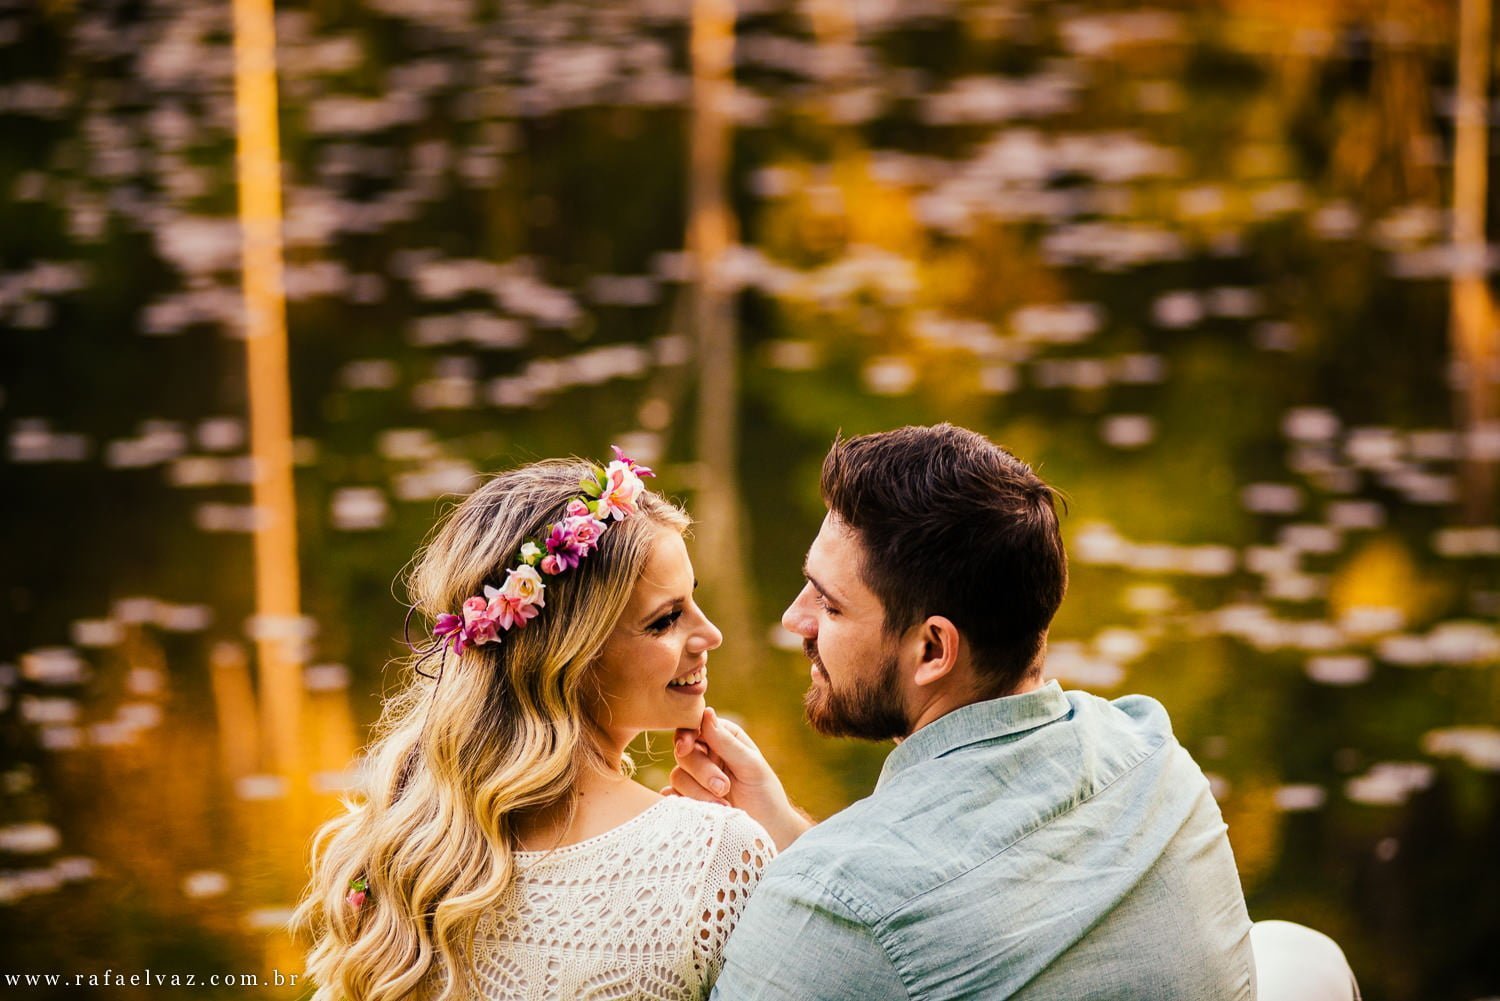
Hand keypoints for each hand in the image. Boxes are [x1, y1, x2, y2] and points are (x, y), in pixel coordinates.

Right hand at [667, 707, 813, 850]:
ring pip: (678, 776)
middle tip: (724, 787)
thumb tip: (706, 713)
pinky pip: (673, 798)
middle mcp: (706, 754)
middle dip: (702, 771)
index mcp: (722, 738)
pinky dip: (684, 804)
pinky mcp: (688, 800)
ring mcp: (695, 779)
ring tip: (724, 806)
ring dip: (699, 792)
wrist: (767, 831)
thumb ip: (727, 742)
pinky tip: (698, 811)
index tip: (686, 747)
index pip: (694, 727)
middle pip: (684, 753)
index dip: (686, 735)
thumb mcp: (751, 765)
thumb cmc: (764, 794)